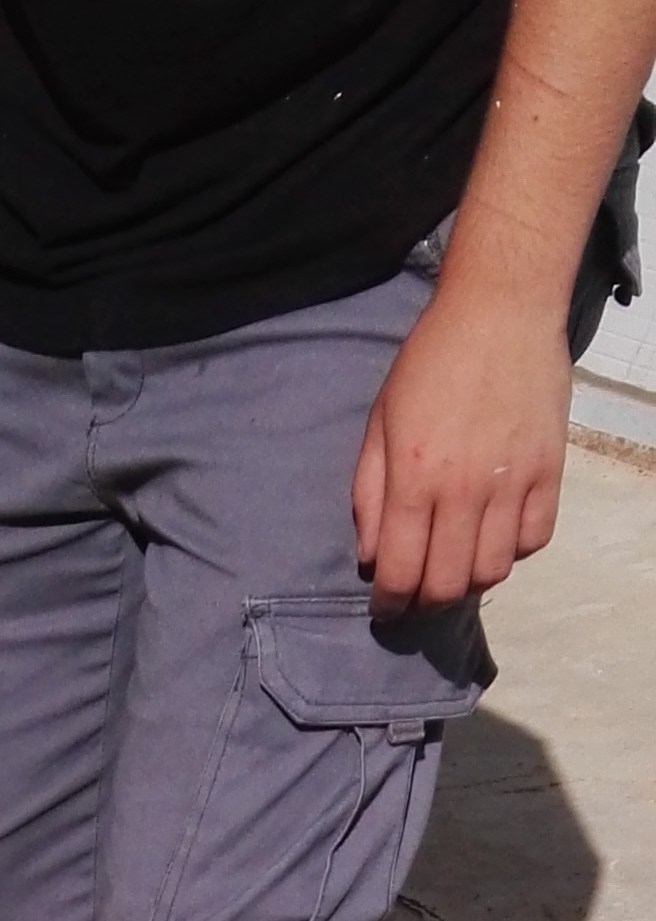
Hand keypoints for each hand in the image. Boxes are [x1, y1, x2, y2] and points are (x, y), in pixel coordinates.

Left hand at [352, 277, 573, 616]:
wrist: (500, 311)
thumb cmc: (430, 362)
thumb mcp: (380, 423)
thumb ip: (370, 494)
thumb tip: (372, 555)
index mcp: (415, 478)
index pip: (402, 572)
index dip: (390, 604)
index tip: (385, 609)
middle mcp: (465, 490)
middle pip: (448, 584)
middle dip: (426, 602)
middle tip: (418, 594)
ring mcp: (513, 483)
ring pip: (494, 571)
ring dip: (470, 581)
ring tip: (456, 567)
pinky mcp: (549, 472)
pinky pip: (535, 540)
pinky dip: (514, 551)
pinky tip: (495, 535)